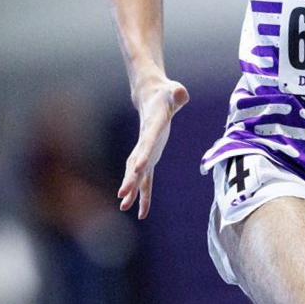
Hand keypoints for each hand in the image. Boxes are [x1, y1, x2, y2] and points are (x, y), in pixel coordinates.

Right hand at [118, 76, 188, 218]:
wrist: (151, 96)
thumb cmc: (166, 94)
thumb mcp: (174, 91)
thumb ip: (178, 94)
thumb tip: (181, 94)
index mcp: (152, 126)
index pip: (147, 142)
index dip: (142, 154)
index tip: (136, 168)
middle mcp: (145, 141)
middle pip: (135, 162)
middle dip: (129, 179)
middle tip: (122, 195)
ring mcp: (146, 151)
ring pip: (137, 174)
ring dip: (131, 190)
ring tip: (124, 207)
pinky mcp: (149, 157)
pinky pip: (146, 179)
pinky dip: (143, 194)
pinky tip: (140, 212)